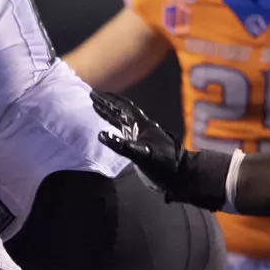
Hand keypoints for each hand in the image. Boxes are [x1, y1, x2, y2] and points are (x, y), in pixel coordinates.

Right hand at [91, 90, 228, 209]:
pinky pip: (122, 131)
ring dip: (109, 114)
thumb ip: (122, 146)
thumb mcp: (141, 154)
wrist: (177, 176)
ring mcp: (139, 136)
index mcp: (142, 125)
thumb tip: (101, 135)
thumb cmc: (162, 164)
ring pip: (121, 120)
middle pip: (121, 111)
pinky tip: (107, 129)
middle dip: (107, 103)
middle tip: (93, 96)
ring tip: (96, 107)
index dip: (110, 100)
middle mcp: (140, 128)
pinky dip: (112, 127)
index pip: (124, 107)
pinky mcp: (138, 146)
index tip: (96, 94)